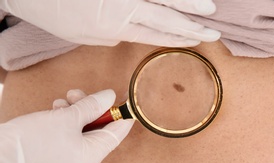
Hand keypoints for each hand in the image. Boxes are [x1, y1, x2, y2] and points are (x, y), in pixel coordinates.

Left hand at [0, 0, 219, 46]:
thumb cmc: (53, 12)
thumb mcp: (83, 35)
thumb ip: (111, 35)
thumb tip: (129, 32)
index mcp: (118, 28)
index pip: (158, 35)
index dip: (180, 38)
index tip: (198, 39)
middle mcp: (126, 8)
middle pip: (167, 18)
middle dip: (192, 25)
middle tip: (213, 29)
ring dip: (189, 3)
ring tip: (209, 9)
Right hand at [0, 89, 132, 162]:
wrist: (0, 155)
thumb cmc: (35, 138)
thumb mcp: (68, 117)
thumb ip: (92, 106)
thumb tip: (109, 96)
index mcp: (92, 156)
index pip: (116, 134)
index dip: (122, 116)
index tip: (125, 101)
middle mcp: (83, 162)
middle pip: (97, 130)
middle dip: (90, 108)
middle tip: (81, 94)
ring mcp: (68, 161)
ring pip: (81, 130)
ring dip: (75, 111)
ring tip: (64, 100)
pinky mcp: (54, 156)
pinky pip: (68, 136)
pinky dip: (64, 121)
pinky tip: (55, 109)